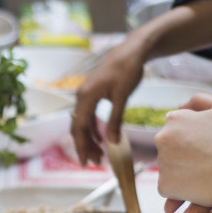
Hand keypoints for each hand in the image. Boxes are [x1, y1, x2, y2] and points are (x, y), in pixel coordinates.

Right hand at [70, 39, 146, 165]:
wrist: (132, 49)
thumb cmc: (128, 69)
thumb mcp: (122, 97)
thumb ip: (115, 120)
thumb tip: (112, 142)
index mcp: (86, 96)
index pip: (79, 128)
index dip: (81, 147)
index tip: (86, 162)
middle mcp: (82, 95)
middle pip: (78, 127)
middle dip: (86, 146)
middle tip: (96, 163)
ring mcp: (86, 94)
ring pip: (83, 123)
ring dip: (90, 139)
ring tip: (100, 154)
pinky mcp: (93, 93)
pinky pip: (89, 115)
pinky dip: (94, 128)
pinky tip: (102, 139)